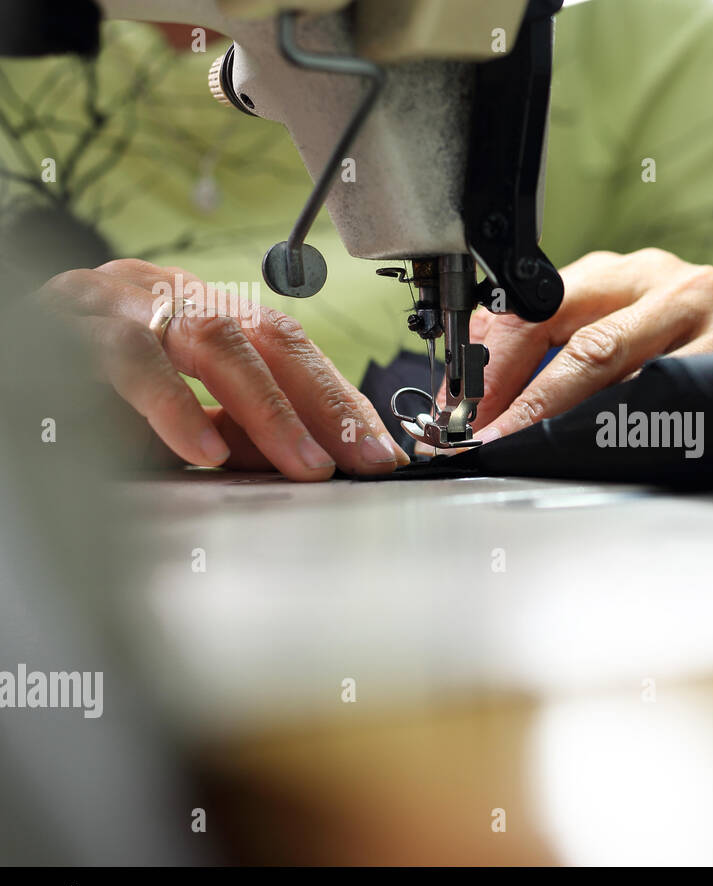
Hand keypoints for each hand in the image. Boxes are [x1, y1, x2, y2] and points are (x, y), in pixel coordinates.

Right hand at [36, 258, 408, 480]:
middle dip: (322, 405)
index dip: (340, 399)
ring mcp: (124, 304)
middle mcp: (173, 296)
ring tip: (303, 466)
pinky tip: (203, 449)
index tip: (380, 451)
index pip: (293, 349)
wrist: (9, 356)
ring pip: (214, 341)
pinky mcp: (71, 327)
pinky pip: (132, 361)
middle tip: (358, 462)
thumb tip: (310, 459)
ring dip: (268, 411)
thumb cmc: (89, 389)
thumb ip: (238, 432)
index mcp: (206, 312)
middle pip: (269, 339)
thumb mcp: (180, 418)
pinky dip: (175, 408)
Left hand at [453, 249, 712, 443]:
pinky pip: (661, 390)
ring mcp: (704, 308)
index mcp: (625, 273)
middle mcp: (661, 278)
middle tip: (481, 434)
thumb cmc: (710, 357)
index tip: (461, 407)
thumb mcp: (638, 335)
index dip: (490, 358)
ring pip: (605, 358)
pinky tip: (593, 446)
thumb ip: (574, 349)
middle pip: (563, 326)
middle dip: (512, 387)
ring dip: (552, 410)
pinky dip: (618, 423)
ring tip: (518, 443)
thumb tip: (490, 388)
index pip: (534, 303)